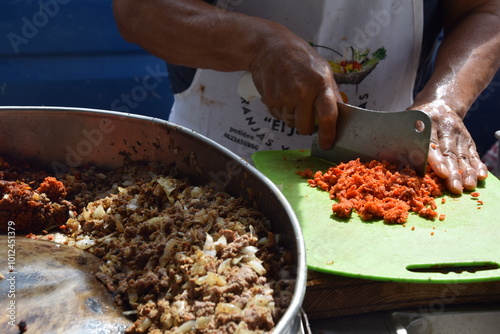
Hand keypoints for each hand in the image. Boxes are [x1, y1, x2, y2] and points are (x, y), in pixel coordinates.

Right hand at [248, 22, 341, 149]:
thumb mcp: (322, 70)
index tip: (327, 145)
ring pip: (291, 124)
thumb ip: (331, 93)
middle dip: (306, 127)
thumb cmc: (300, 58)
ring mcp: (285, 96)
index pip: (328, 116)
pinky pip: (279, 117)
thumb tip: (340, 116)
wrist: (270, 47)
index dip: (328, 134)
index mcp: (321, 83)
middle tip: (306, 116)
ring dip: (293, 118)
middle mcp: (303, 91)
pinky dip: (281, 112)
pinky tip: (282, 96)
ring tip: (292, 99)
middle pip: (305, 127)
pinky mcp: (271, 100)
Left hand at [409, 100, 487, 193]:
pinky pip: (473, 153)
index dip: (436, 159)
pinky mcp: (467, 138)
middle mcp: (445, 127)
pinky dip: (477, 165)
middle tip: (455, 187)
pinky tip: (480, 175)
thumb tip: (398, 168)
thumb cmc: (415, 121)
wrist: (438, 103)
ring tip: (468, 186)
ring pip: (463, 154)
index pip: (431, 143)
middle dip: (453, 172)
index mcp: (427, 123)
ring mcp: (459, 133)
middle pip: (449, 152)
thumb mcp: (407, 126)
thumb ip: (402, 144)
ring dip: (466, 172)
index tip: (441, 173)